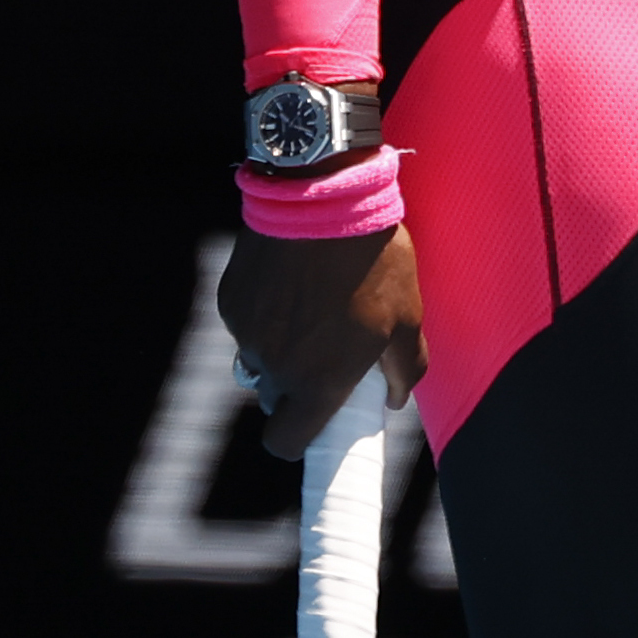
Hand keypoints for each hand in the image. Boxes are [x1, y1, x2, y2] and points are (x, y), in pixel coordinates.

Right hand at [218, 224, 427, 460]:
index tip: (318, 419)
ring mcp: (247, 334)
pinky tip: (291, 277)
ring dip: (280, 347)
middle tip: (324, 350)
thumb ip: (404, 368)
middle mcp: (275, 367)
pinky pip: (245, 323)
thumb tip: (395, 399)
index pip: (288, 442)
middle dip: (294, 387)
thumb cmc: (372, 259)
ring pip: (258, 359)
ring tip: (311, 303)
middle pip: (274, 400)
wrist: (323, 195)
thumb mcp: (407, 313)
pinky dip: (264, 312)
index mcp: (317, 382)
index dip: (299, 437)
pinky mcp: (230, 301)